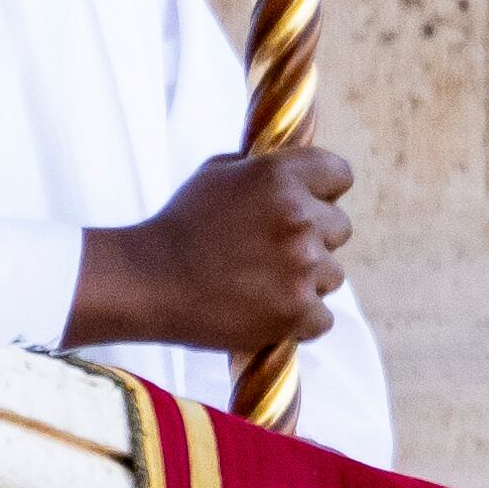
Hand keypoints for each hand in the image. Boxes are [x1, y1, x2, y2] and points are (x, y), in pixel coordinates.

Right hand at [67, 148, 353, 353]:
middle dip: (313, 236)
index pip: (339, 173)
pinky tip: (262, 306)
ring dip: (305, 278)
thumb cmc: (181, 225)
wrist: (149, 281)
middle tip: (269, 245)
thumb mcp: (214, 175)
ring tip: (258, 278)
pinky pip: (322, 315)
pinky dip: (297, 316)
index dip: (324, 187)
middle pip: (340, 227)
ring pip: (332, 273)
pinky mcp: (299, 311)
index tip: (309, 200)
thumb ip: (262, 171)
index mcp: (278, 178)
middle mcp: (298, 218)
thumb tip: (299, 173)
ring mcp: (302, 267)